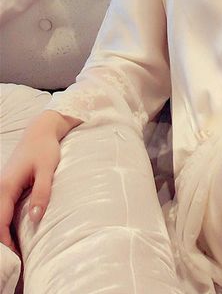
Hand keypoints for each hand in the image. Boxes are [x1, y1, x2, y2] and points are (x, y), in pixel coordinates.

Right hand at [0, 111, 76, 253]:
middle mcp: (0, 188)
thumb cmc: (45, 149)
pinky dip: (5, 222)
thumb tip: (35, 218)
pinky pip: (2, 209)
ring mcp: (2, 187)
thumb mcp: (47, 170)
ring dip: (3, 232)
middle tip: (14, 259)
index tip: (15, 258)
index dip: (5, 242)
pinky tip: (14, 233)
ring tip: (14, 251)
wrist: (40, 131)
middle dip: (2, 241)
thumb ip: (42, 193)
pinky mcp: (7, 186)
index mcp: (6, 186)